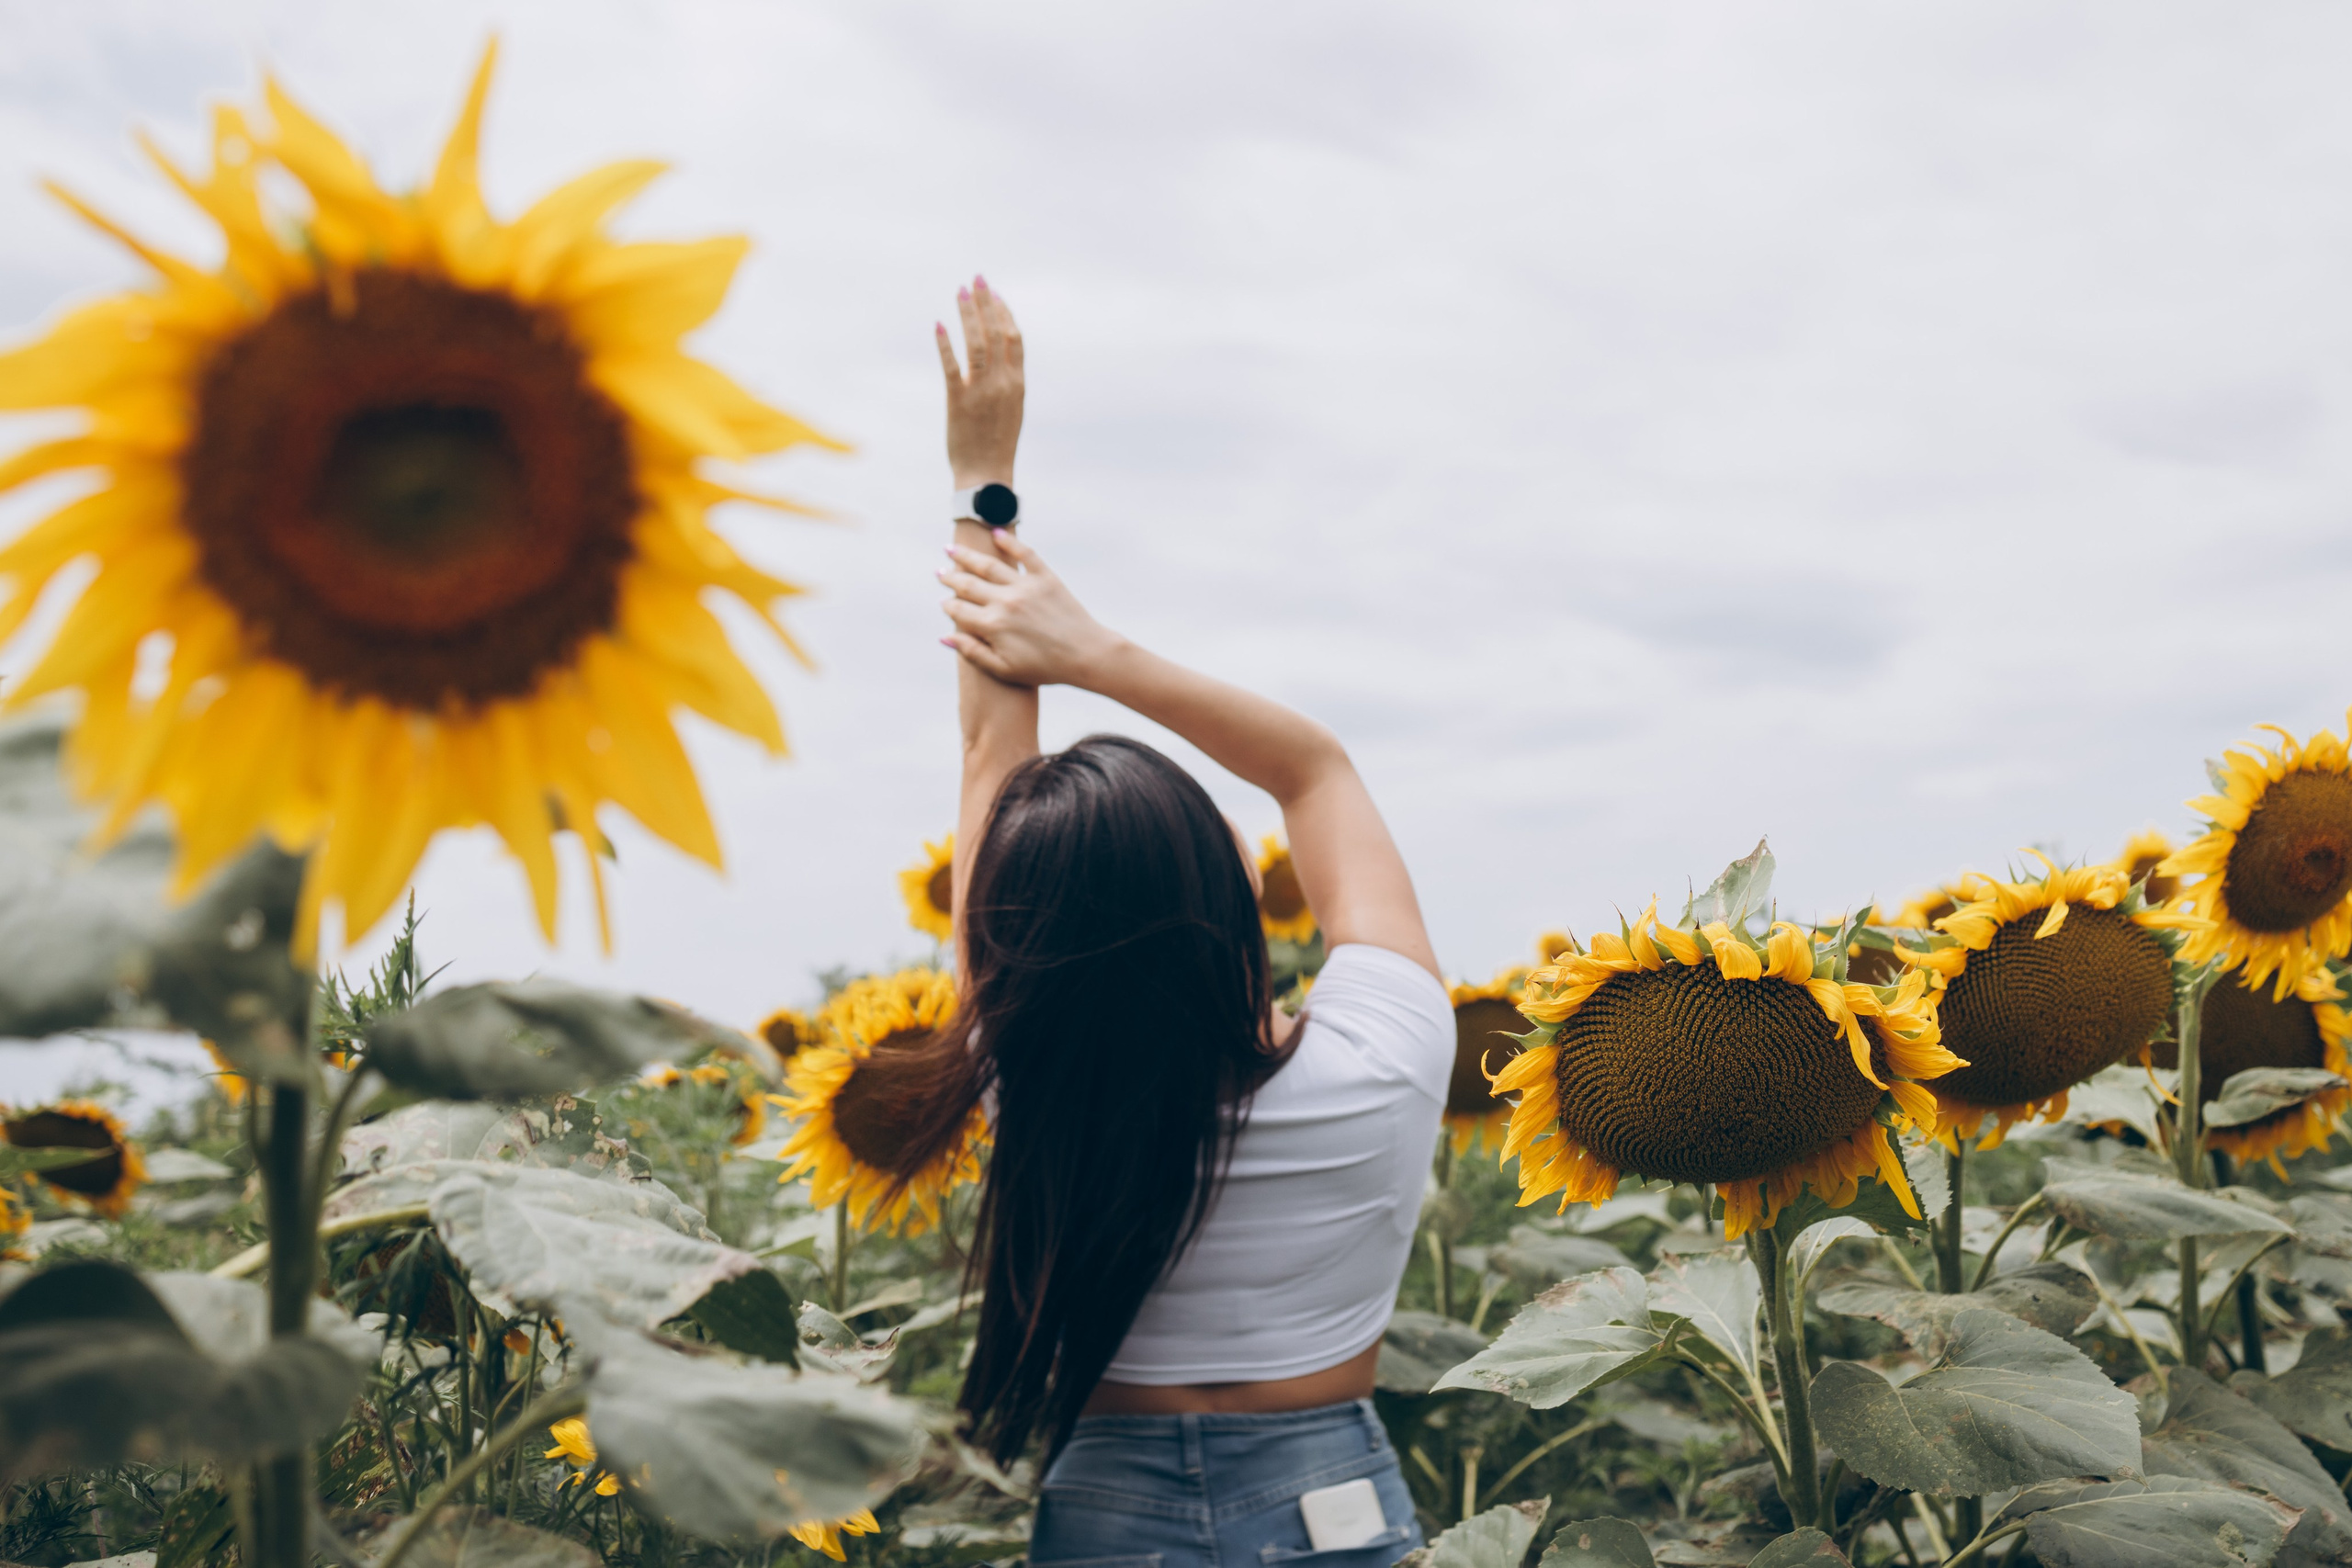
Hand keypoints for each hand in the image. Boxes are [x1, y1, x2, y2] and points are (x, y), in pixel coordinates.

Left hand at [937, 276, 1022, 488]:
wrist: (986, 477)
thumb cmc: (997, 445)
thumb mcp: (1010, 409)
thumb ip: (1006, 382)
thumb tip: (998, 358)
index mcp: (1018, 384)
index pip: (1014, 339)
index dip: (1004, 312)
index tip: (995, 293)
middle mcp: (1002, 383)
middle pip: (995, 333)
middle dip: (986, 302)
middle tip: (976, 278)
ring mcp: (980, 391)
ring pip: (976, 343)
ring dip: (968, 314)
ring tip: (960, 291)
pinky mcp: (958, 401)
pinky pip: (951, 366)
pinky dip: (945, 344)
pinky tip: (939, 324)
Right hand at [938, 533, 1121, 687]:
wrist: (1086, 655)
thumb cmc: (1045, 668)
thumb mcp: (1005, 669)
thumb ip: (973, 652)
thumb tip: (945, 636)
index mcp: (992, 625)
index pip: (959, 610)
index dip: (948, 605)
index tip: (943, 602)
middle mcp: (1005, 602)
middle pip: (968, 584)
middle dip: (950, 577)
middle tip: (940, 571)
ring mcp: (1025, 587)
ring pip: (989, 565)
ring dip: (968, 556)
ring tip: (953, 549)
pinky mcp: (1046, 577)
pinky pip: (1025, 554)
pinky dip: (1010, 542)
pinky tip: (997, 533)